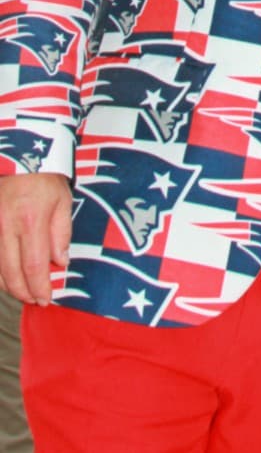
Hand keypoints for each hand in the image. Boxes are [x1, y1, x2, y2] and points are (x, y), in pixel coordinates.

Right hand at [0, 173, 71, 304]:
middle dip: (23, 292)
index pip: (34, 266)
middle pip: (11, 273)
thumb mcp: (62, 200)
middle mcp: (6, 226)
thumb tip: (60, 262)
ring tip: (23, 291)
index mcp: (31, 220)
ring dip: (9, 285)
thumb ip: (61, 233)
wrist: (20, 153)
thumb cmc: (45, 176)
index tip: (45, 298)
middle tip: (35, 300)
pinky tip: (8, 275)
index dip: (39, 287)